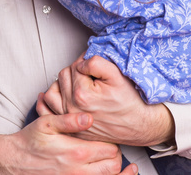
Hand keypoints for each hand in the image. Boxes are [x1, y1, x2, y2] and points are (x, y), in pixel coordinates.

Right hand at [0, 113, 132, 174]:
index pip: (111, 151)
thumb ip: (69, 120)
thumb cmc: (30, 141)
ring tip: (112, 164)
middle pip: (113, 168)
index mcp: (76, 152)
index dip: (113, 143)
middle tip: (109, 150)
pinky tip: (101, 172)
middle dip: (116, 158)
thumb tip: (90, 118)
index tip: (106, 139)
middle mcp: (79, 171)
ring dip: (113, 171)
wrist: (13, 161)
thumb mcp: (46, 123)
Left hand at [37, 55, 173, 147]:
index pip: (75, 66)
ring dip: (63, 84)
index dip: (86, 62)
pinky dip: (52, 101)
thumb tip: (81, 61)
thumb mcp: (116, 74)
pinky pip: (50, 111)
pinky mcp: (71, 129)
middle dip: (76, 72)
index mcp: (81, 94)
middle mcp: (72, 109)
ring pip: (53, 91)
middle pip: (63, 76)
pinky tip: (60, 95)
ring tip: (79, 84)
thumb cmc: (131, 101)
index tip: (96, 66)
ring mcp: (70, 120)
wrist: (140, 125)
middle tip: (92, 76)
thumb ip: (95, 62)